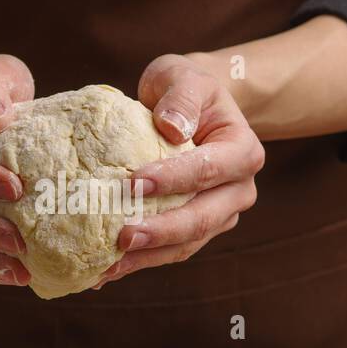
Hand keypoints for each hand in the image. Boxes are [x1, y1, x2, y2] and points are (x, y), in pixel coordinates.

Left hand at [96, 53, 264, 286]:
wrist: (189, 109)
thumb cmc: (184, 88)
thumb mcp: (184, 76)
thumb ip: (181, 97)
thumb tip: (171, 128)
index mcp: (243, 152)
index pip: (209, 170)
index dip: (174, 179)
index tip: (134, 183)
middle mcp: (238, 190)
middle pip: (202, 218)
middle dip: (161, 231)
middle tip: (122, 236)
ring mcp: (218, 215)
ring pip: (186, 244)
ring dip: (146, 257)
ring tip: (107, 267)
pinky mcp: (195, 231)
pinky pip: (169, 251)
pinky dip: (138, 262)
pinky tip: (104, 272)